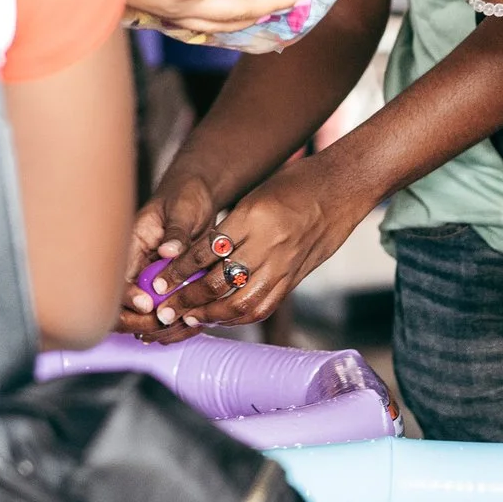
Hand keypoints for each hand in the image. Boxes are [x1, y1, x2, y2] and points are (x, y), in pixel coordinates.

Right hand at [116, 172, 222, 340]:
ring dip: (157, 324)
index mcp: (132, 243)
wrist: (200, 197)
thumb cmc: (187, 196)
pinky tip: (188, 324)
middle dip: (138, 319)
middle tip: (163, 322)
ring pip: (141, 312)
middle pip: (122, 303)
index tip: (148, 304)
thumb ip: (177, 231)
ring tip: (179, 325)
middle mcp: (137, 263)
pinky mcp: (168, 284)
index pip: (118, 276)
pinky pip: (165, 309)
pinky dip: (174, 320)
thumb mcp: (183, 208)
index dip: (128, 296)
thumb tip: (168, 250)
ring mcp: (150, 276)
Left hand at [136, 157, 366, 334]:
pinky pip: (263, 305)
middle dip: (188, 299)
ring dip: (210, 315)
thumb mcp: (255, 195)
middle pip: (219, 282)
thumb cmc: (296, 184)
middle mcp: (269, 244)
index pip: (207, 251)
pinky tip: (220, 317)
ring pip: (240, 302)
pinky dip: (237, 316)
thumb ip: (230, 227)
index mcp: (253, 215)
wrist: (343, 187)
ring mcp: (284, 264)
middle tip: (164, 309)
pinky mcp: (296, 277)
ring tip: (188, 317)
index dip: (179, 270)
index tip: (158, 282)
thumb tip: (196, 258)